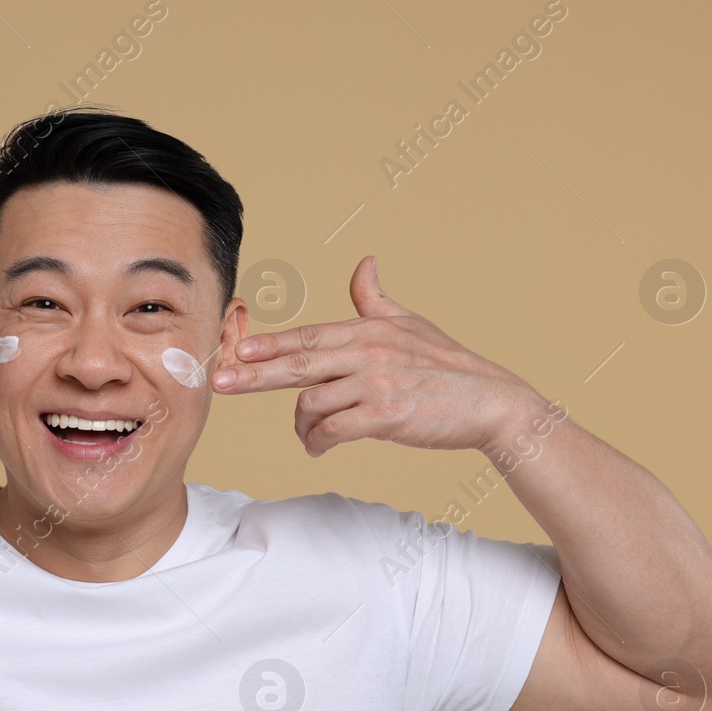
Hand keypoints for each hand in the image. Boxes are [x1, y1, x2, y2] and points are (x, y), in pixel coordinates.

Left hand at [211, 256, 537, 456]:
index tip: (235, 351)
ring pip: (312, 404)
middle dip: (253, 375)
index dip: (268, 344)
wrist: (490, 403)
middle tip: (220, 385)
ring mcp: (377, 384)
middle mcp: (368, 352)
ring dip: (302, 425)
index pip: (307, 337)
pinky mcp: (387, 416)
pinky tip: (318, 449)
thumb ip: (375, 298)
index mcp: (367, 330)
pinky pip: (334, 431)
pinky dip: (319, 442)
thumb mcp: (410, 323)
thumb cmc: (446, 365)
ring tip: (309, 436)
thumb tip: (364, 262)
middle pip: (298, 364)